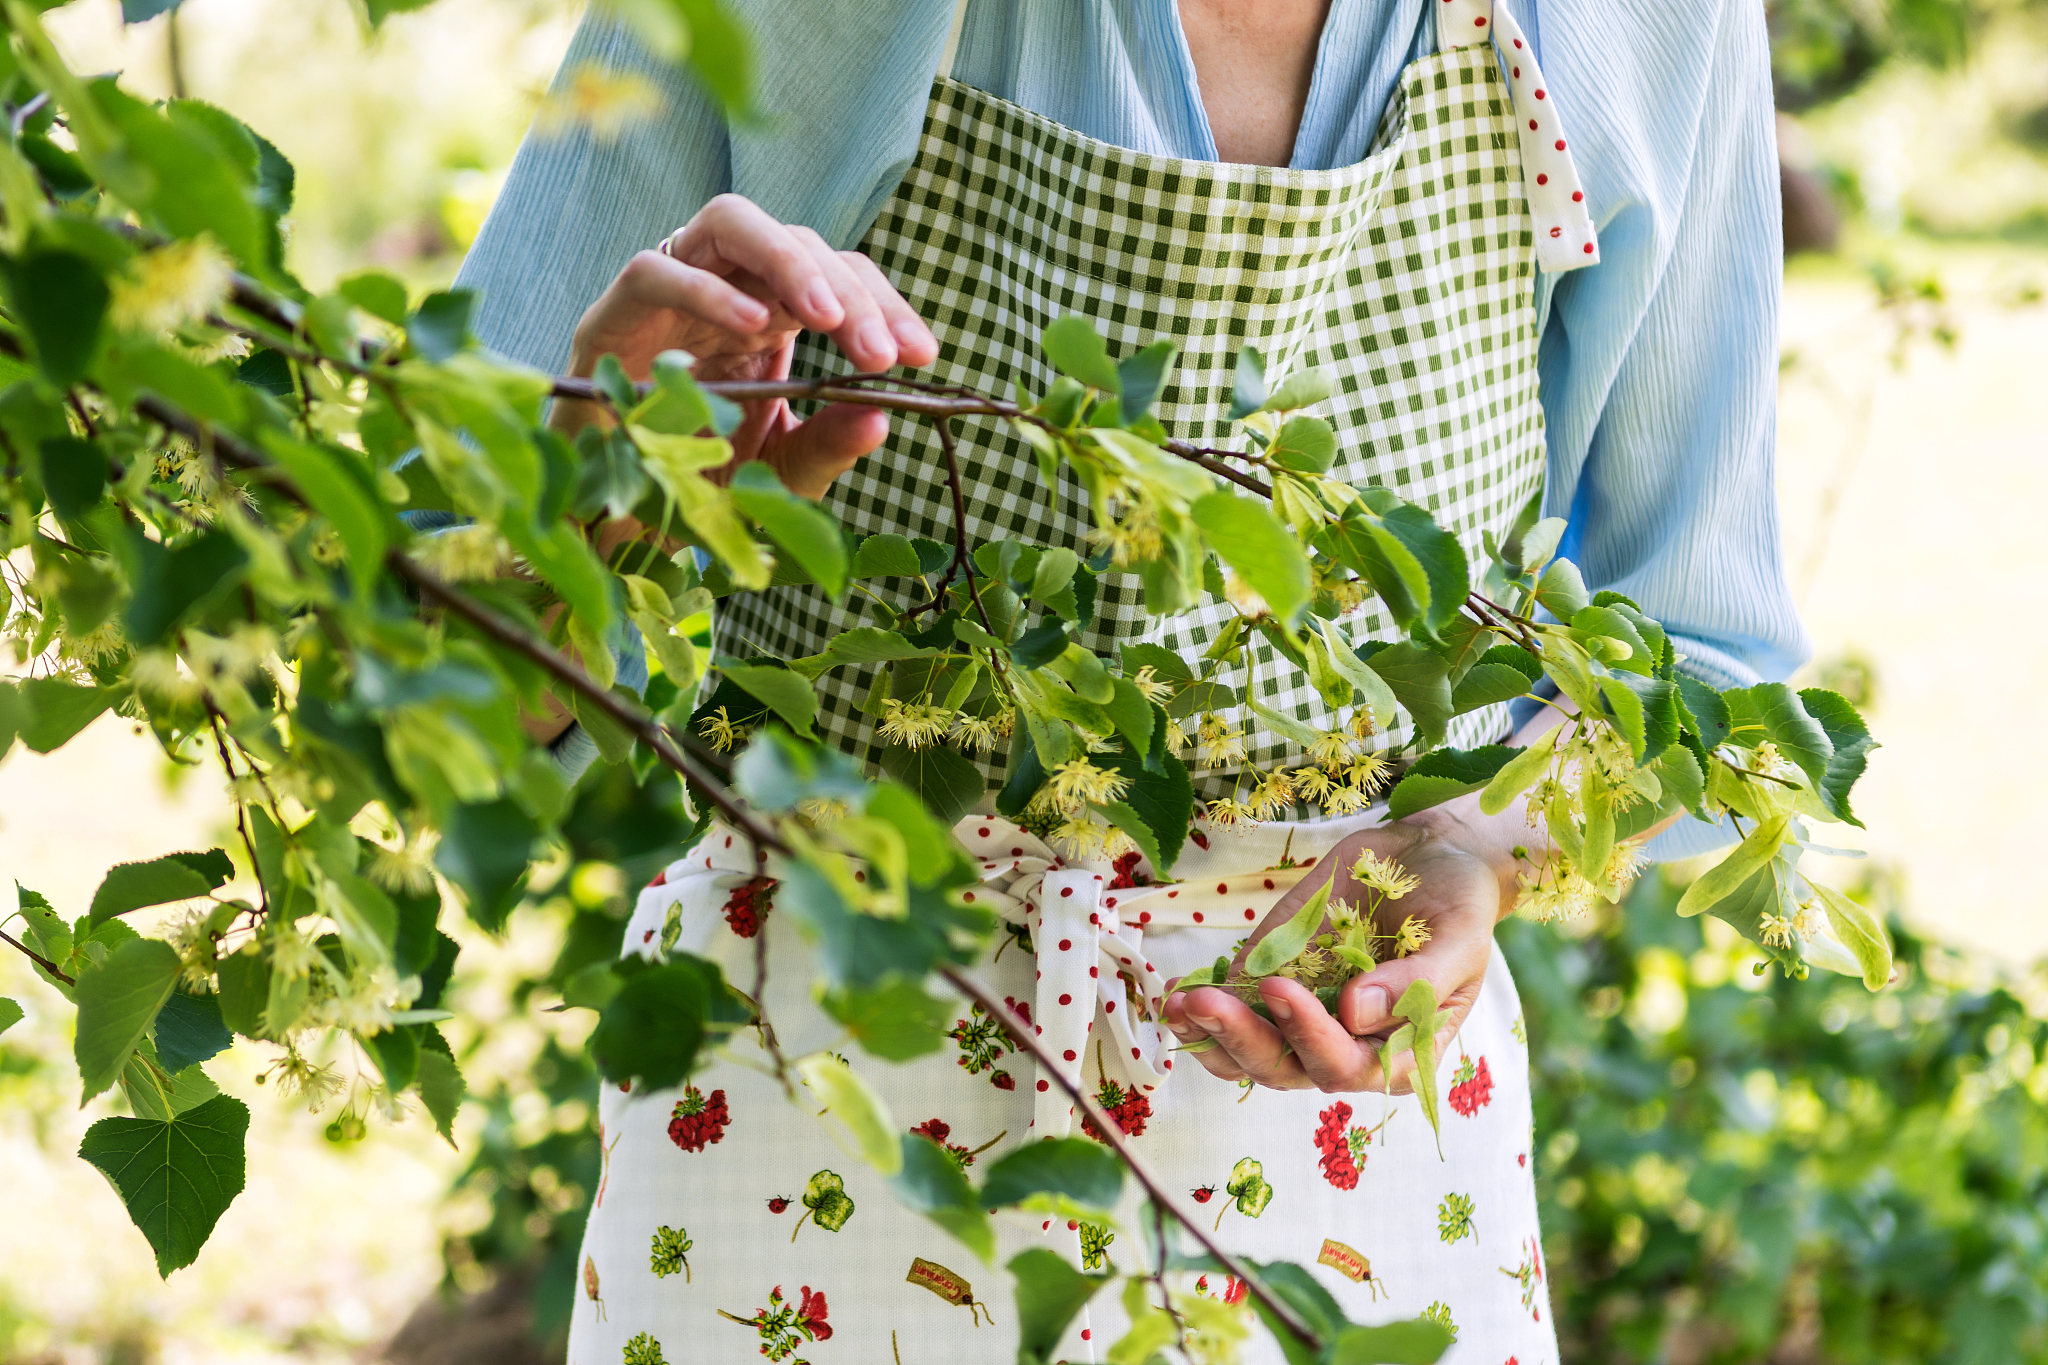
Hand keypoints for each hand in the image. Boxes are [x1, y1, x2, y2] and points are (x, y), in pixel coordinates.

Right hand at [559, 194, 938, 498]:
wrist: (607, 517)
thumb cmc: (693, 482)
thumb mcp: (777, 473)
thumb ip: (825, 447)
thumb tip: (883, 419)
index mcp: (773, 315)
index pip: (839, 280)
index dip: (884, 305)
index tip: (923, 354)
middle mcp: (727, 287)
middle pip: (798, 242)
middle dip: (849, 291)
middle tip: (881, 352)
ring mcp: (671, 290)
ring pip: (731, 221)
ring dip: (788, 261)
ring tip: (828, 318)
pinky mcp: (614, 312)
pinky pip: (657, 270)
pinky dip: (706, 290)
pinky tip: (751, 327)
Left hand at [1162, 822, 1501, 1094]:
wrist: (1430, 857)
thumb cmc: (1456, 904)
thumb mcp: (1459, 938)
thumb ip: (1415, 982)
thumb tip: (1356, 1013)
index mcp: (1397, 1051)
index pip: (1343, 1065)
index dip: (1309, 1035)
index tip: (1282, 987)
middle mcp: (1345, 1046)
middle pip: (1284, 1069)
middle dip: (1241, 1038)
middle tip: (1204, 1002)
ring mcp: (1302, 1018)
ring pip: (1247, 1055)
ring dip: (1208, 1036)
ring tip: (1178, 1005)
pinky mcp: (1271, 983)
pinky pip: (1231, 1013)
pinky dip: (1199, 1010)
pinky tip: (1172, 994)